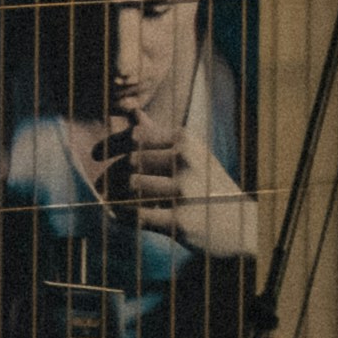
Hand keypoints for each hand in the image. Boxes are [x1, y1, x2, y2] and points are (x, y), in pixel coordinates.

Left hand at [99, 107, 256, 264]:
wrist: (241, 225)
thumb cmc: (208, 186)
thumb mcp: (191, 154)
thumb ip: (159, 135)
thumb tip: (133, 112)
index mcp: (186, 141)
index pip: (136, 136)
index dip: (110, 145)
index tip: (96, 155)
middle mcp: (186, 161)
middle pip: (129, 162)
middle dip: (110, 175)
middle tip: (103, 185)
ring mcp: (184, 191)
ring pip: (130, 187)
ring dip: (115, 195)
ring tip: (113, 200)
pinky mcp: (180, 220)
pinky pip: (136, 214)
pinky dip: (122, 215)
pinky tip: (120, 215)